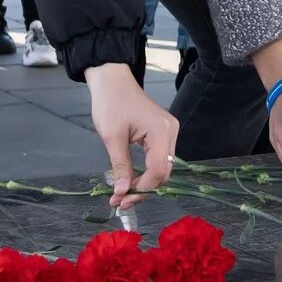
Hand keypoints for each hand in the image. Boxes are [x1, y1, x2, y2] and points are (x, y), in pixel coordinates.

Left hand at [86, 63, 176, 208]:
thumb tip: (121, 193)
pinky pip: (158, 159)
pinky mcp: (163, 133)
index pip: (158, 170)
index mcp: (161, 131)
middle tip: (120, 201)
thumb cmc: (110, 103)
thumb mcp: (112, 137)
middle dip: (142, 189)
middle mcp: (171, 132)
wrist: (112, 81)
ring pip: (161, 168)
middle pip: (163, 172)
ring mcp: (169, 132)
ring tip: (122, 193)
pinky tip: (130, 180)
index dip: (141, 189)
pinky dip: (145, 172)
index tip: (121, 200)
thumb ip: (120, 166)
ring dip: (143, 183)